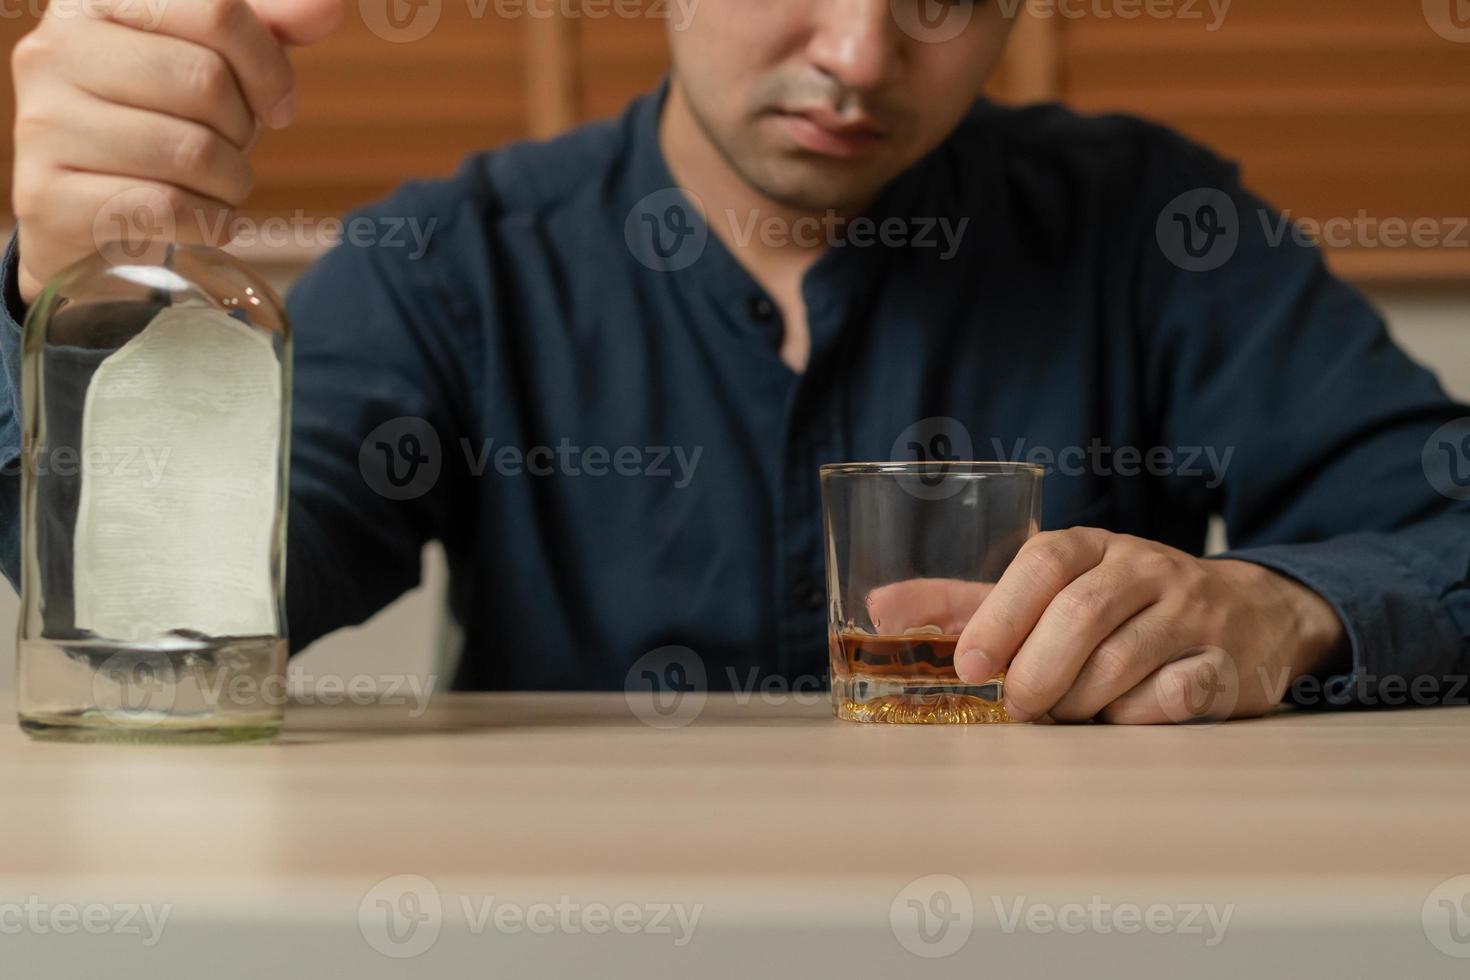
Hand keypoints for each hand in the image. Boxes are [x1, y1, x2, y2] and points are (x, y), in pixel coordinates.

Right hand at [10, 0, 340, 304]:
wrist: (86, 213)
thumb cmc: (161, 121)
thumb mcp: (217, 61)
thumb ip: (269, 25)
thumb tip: (327, 6)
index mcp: (95, 0)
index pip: (217, 11)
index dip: (267, 66)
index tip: (275, 104)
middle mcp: (54, 50)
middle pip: (205, 82)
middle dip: (243, 129)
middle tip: (230, 146)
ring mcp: (44, 124)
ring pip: (190, 151)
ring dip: (230, 182)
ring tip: (212, 184)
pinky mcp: (48, 198)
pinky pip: (166, 208)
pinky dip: (207, 222)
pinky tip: (200, 218)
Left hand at [952, 527, 1348, 722]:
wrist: (1250, 613)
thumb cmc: (1123, 605)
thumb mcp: (1049, 591)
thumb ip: (968, 602)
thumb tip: (879, 608)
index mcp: (1093, 546)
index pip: (1043, 562)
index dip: (1000, 614)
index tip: (968, 665)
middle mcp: (1147, 567)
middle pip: (1082, 615)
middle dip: (1036, 671)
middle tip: (1016, 707)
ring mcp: (1194, 612)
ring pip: (1124, 661)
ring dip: (1080, 700)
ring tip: (1064, 712)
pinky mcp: (1228, 662)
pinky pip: (1177, 695)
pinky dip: (1138, 716)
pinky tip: (1122, 716)